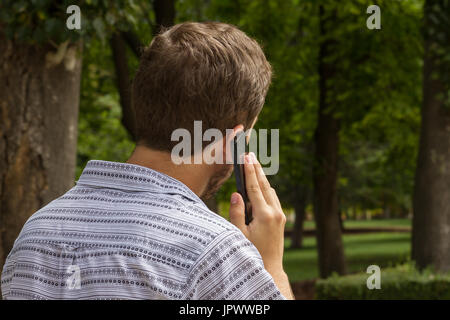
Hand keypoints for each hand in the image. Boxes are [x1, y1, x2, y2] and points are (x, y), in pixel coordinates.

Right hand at [229, 152, 285, 273]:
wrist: (270, 269)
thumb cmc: (252, 253)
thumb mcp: (239, 235)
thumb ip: (237, 213)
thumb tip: (236, 194)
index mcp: (264, 215)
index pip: (254, 188)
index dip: (249, 171)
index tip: (246, 157)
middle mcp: (275, 212)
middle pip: (264, 185)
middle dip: (257, 168)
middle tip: (250, 154)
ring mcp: (280, 215)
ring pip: (270, 191)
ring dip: (261, 178)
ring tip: (252, 165)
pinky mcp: (281, 219)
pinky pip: (273, 199)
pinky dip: (265, 189)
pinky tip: (259, 185)